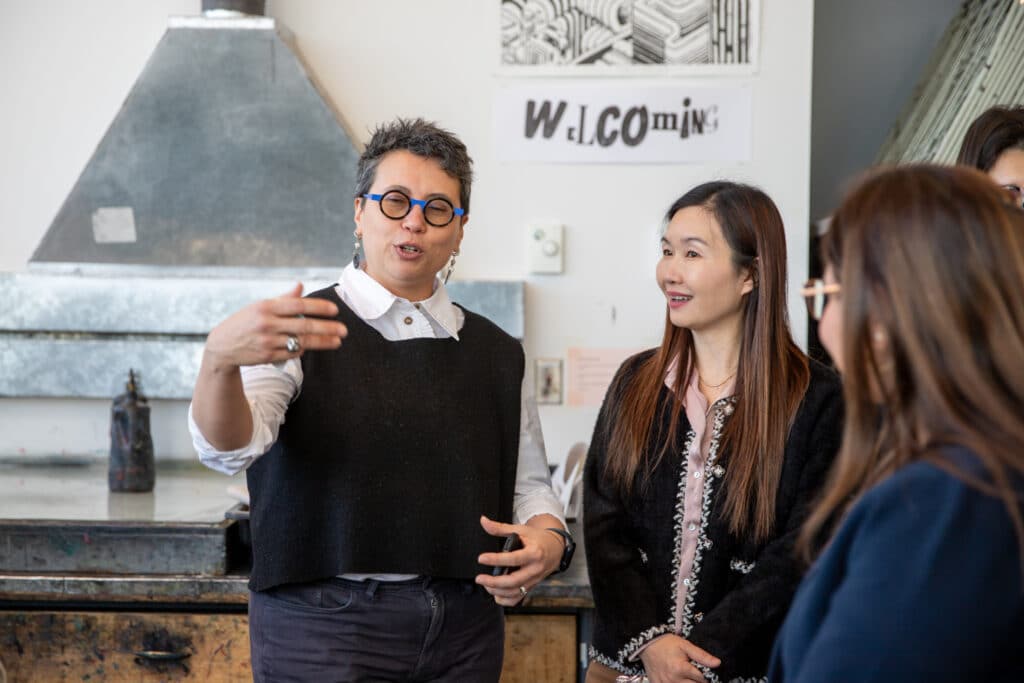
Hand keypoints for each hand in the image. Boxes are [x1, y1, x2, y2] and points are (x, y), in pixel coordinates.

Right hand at [204, 283, 346, 369]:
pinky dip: (303, 349)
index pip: (298, 305)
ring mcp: (268, 342)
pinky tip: (311, 346)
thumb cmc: (245, 322)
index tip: (335, 310)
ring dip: (322, 342)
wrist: (222, 346)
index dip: (318, 307)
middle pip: (304, 326)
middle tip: (344, 330)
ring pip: (301, 342)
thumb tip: (300, 286)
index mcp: (266, 307)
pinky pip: (293, 353)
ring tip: (337, 341)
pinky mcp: (268, 357)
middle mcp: (267, 324)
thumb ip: (283, 299)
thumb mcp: (260, 306)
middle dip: (327, 328)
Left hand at [474, 514, 564, 605]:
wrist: (554, 548)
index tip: (481, 558)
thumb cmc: (538, 539)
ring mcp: (534, 579)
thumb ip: (500, 528)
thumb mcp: (520, 530)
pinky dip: (506, 599)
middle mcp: (535, 569)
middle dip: (494, 582)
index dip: (496, 559)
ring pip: (515, 591)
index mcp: (534, 553)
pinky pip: (519, 598)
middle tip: (480, 578)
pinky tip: (496, 593)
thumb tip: (484, 521)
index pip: (513, 559)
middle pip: (514, 581)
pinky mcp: (532, 586)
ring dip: (498, 591)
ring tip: (486, 584)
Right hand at [638, 634, 719, 682]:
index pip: (702, 679)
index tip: (706, 673)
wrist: (647, 645)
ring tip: (686, 676)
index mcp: (681, 669)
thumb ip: (702, 655)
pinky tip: (678, 679)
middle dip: (698, 682)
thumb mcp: (685, 645)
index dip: (707, 677)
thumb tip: (717, 663)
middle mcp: (673, 680)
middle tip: (695, 675)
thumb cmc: (667, 644)